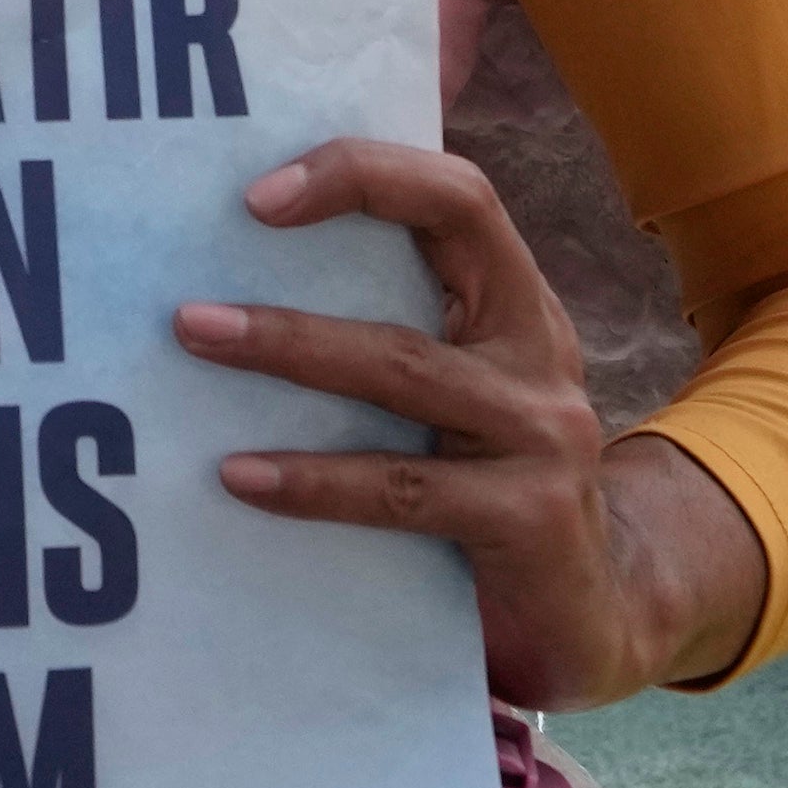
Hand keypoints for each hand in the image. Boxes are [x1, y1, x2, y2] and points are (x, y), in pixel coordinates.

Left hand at [177, 141, 750, 707]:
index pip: (460, 196)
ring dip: (290, 344)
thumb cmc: (491, 487)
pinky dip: (315, 480)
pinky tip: (240, 477)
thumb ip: (394, 329)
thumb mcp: (458, 396)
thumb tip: (249, 261)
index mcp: (517, 306)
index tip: (261, 191)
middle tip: (215, 239)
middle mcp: (539, 350)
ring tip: (198, 334)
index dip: (369, 172)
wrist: (589, 615)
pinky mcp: (530, 516)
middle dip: (330, 214)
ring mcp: (544, 431)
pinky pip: (403, 488)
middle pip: (448, 237)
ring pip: (403, 363)